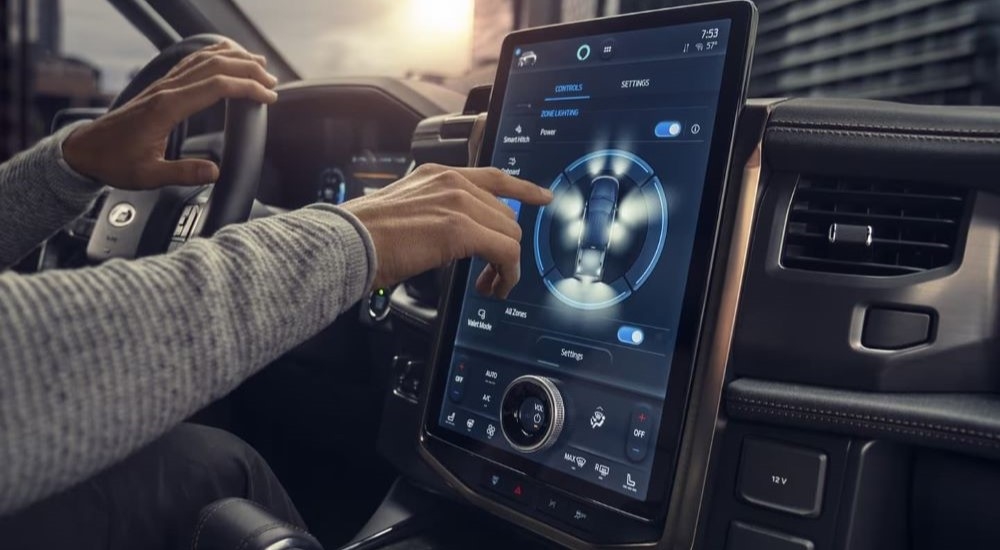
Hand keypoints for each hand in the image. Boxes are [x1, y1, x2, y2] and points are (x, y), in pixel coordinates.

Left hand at [62, 40, 278, 189]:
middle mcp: (166, 90)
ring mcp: (163, 85)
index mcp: (167, 107)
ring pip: (203, 59)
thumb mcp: (148, 176)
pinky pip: (192, 63)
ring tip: (258, 65)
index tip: (268, 96)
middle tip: (272, 81)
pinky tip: (226, 59)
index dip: (247, 88)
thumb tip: (215, 172)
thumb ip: (183, 173)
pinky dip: (215, 57)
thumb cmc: (114, 162)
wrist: (85, 151)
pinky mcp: (161, 88)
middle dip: (247, 70)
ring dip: (234, 59)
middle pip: (215, 66)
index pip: (216, 86)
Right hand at [342, 164, 552, 298]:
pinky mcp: (458, 229)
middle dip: (505, 248)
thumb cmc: (363, 236)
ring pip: (510, 234)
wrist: (344, 243)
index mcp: (437, 174)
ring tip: (490, 287)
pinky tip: (493, 288)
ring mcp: (456, 202)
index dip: (523, 189)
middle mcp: (451, 181)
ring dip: (506, 266)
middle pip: (506, 214)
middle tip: (492, 276)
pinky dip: (506, 275)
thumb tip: (451, 238)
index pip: (493, 177)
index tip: (541, 197)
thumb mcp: (404, 213)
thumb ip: (433, 214)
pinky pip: (505, 252)